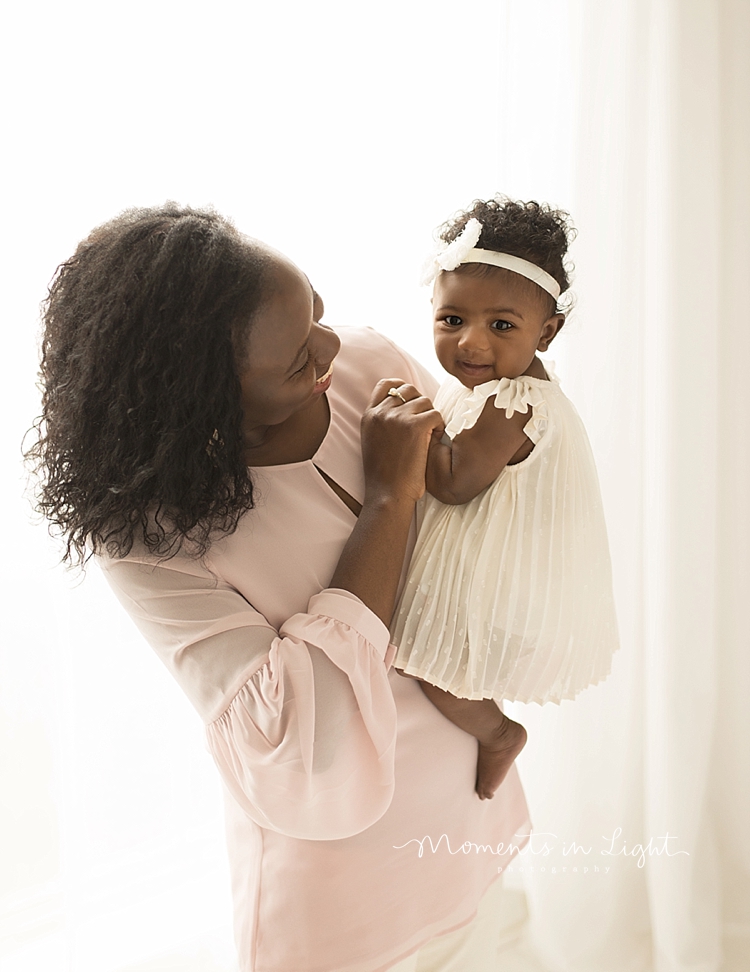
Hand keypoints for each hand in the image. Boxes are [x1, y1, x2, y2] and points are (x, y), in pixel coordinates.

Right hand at [360, 379, 444, 505]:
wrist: (388, 494)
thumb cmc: (385, 475)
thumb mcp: (373, 441)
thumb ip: (383, 421)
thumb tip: (403, 406)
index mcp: (369, 415)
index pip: (386, 384)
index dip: (402, 387)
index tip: (411, 401)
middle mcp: (381, 412)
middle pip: (409, 390)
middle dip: (420, 404)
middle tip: (423, 425)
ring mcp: (398, 417)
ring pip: (425, 402)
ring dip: (430, 417)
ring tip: (428, 436)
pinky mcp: (415, 426)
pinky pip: (436, 414)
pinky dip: (439, 426)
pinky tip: (433, 441)